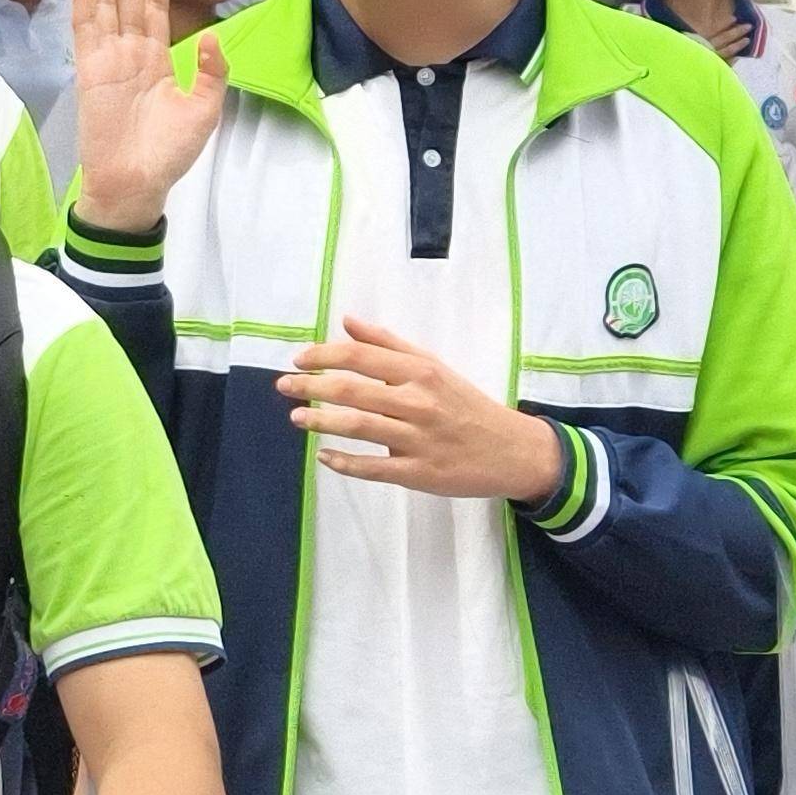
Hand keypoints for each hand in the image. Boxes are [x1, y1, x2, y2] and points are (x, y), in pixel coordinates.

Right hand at [69, 0, 224, 234]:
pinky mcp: (90, 71)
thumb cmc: (170, 152)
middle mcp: (130, 52)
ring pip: (107, 3)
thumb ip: (211, 71)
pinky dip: (85, 0)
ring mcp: (107, 59)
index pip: (157, 6)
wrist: (136, 183)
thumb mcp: (205, 109)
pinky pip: (86, 29)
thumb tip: (211, 35)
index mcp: (156, 59)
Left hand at [282, 315, 568, 500]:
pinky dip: (345, 463)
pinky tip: (325, 457)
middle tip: (284, 386)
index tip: (298, 359)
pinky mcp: (420, 473)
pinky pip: (374, 468)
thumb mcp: (433, 366)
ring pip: (359, 426)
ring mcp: (419, 439)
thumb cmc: (464, 404)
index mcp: (420, 372)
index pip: (360, 357)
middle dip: (312, 387)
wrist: (511, 450)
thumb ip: (388, 344)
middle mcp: (418, 402)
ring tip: (296, 418)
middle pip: (353, 390)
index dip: (323, 356)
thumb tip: (347, 320)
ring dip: (321, 421)